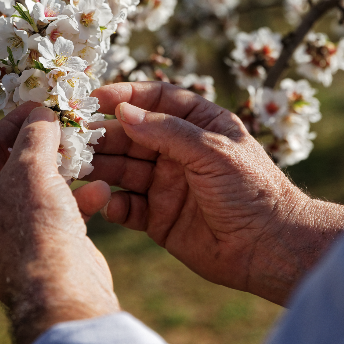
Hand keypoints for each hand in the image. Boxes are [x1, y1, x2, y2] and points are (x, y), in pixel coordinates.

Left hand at [0, 103, 119, 343]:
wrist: (61, 292)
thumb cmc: (34, 226)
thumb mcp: (32, 167)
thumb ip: (35, 133)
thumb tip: (41, 112)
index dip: (11, 123)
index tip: (39, 106)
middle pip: (10, 167)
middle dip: (43, 147)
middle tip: (66, 126)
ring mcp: (6, 238)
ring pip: (35, 190)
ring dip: (64, 171)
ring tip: (86, 153)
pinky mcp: (38, 251)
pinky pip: (52, 216)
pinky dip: (75, 201)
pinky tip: (99, 191)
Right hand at [81, 83, 343, 305]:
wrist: (268, 246)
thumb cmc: (252, 189)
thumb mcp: (212, 150)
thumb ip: (166, 130)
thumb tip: (123, 111)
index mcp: (198, 125)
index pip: (156, 100)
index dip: (127, 96)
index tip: (96, 98)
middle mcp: (177, 152)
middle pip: (131, 135)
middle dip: (104, 135)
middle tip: (75, 138)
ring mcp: (166, 185)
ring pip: (122, 170)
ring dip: (100, 168)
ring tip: (79, 169)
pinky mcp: (158, 218)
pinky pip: (126, 207)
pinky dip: (112, 204)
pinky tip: (106, 203)